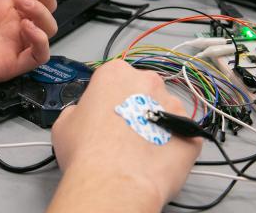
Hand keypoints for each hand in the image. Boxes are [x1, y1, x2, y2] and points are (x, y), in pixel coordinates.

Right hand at [49, 60, 201, 210]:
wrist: (115, 182)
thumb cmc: (89, 152)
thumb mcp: (64, 123)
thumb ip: (78, 111)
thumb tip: (82, 115)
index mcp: (116, 73)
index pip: (113, 78)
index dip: (107, 98)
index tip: (105, 113)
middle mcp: (147, 82)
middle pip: (143, 90)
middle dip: (135, 107)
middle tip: (121, 132)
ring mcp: (173, 106)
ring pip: (165, 112)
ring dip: (155, 125)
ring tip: (140, 150)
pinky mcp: (190, 131)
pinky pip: (182, 135)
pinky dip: (172, 145)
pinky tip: (155, 160)